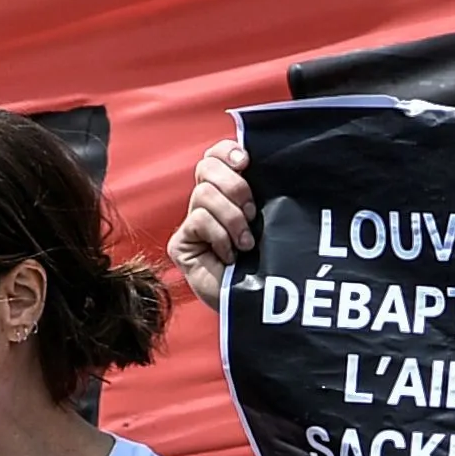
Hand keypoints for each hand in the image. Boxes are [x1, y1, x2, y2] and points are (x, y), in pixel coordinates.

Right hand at [169, 140, 256, 303]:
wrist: (262, 303)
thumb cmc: (273, 262)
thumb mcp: (272, 217)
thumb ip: (264, 189)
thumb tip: (255, 158)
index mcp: (228, 191)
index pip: (215, 155)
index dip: (226, 151)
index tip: (246, 162)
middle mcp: (206, 203)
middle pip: (206, 167)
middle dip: (235, 186)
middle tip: (254, 211)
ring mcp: (191, 224)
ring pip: (204, 194)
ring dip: (233, 218)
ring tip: (247, 242)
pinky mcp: (181, 244)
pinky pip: (199, 220)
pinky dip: (221, 237)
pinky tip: (230, 256)